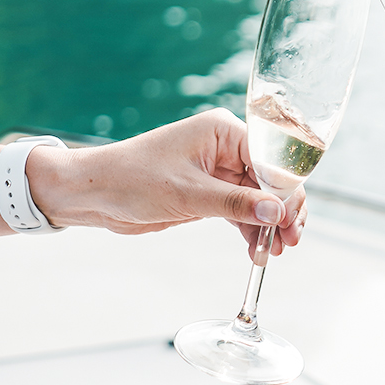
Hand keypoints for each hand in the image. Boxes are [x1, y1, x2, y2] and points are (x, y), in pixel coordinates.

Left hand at [29, 109, 305, 255]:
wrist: (92, 194)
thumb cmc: (131, 180)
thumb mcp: (187, 194)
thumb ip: (235, 203)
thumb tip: (277, 212)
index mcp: (222, 131)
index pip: (271, 159)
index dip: (286, 190)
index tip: (292, 220)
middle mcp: (224, 148)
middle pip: (269, 180)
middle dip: (281, 211)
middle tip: (290, 241)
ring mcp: (216, 172)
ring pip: (257, 199)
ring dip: (267, 225)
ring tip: (273, 252)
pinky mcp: (207, 194)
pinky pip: (239, 211)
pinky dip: (249, 229)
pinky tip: (256, 250)